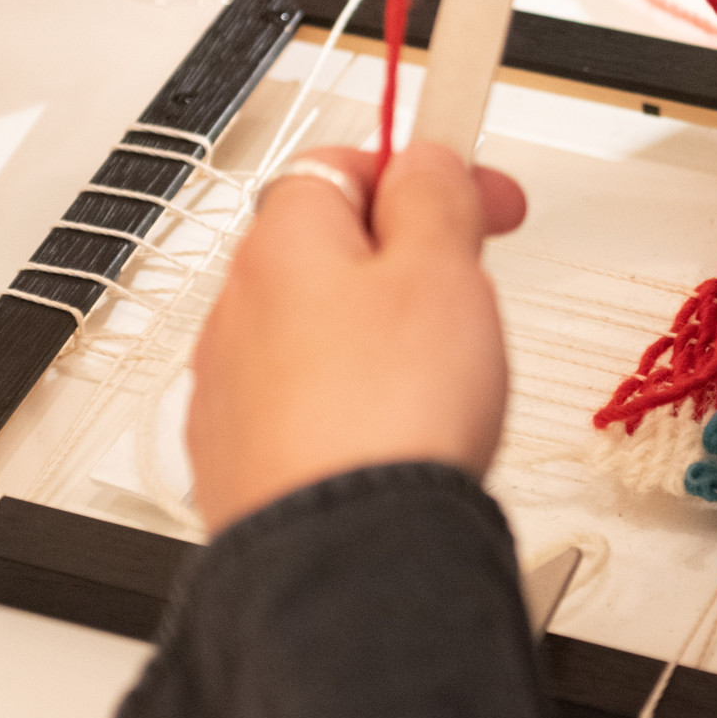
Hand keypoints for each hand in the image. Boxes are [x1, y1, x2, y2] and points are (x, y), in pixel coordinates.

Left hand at [188, 144, 526, 533]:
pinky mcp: (239, 457)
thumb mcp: (442, 270)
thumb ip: (433, 196)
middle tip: (473, 288)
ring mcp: (231, 385)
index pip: (348, 162)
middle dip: (408, 258)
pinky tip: (394, 432)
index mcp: (284, 241)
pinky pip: (304, 401)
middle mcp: (239, 305)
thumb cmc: (386, 417)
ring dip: (377, 333)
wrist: (345, 557)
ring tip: (441, 375)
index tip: (484, 194)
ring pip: (319, 327)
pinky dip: (350, 401)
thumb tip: (423, 160)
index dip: (427, 170)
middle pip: (333, 248)